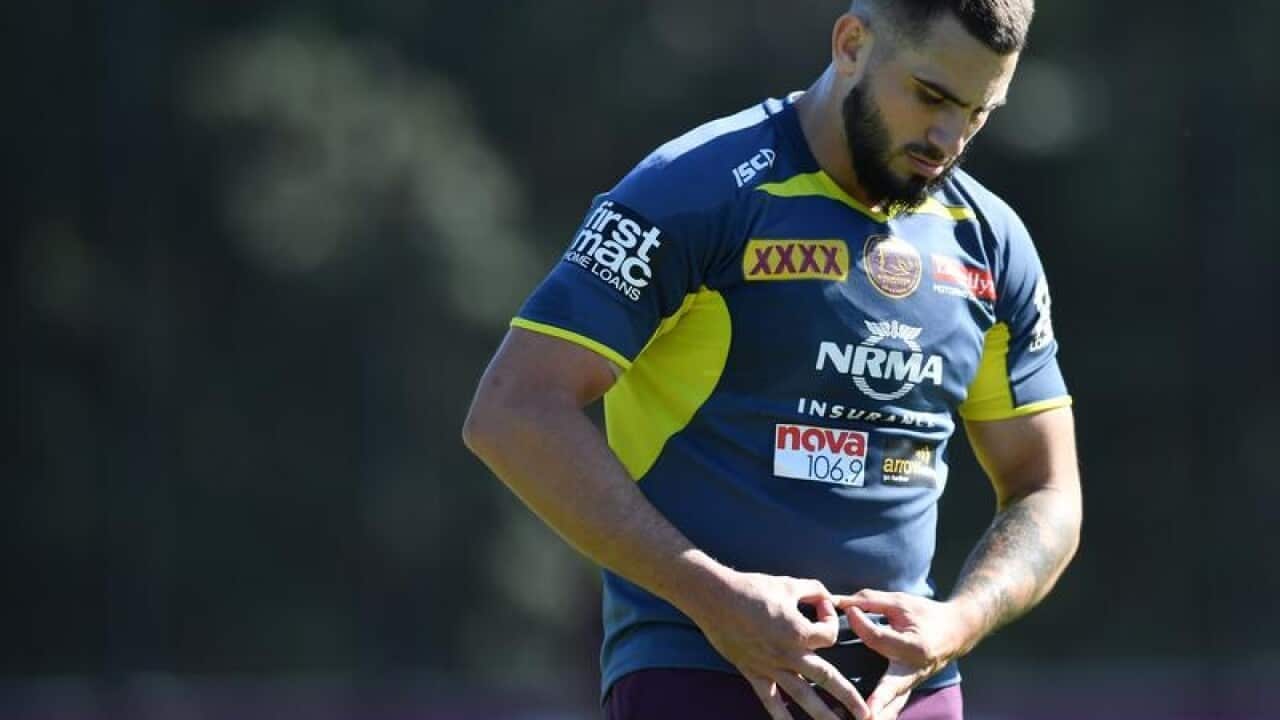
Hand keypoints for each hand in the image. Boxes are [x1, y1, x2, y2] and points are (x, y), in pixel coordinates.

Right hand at [685, 571, 871, 719]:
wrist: (715, 598)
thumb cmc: (752, 588)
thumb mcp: (788, 584)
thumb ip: (813, 590)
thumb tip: (828, 596)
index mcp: (799, 631)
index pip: (830, 636)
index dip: (832, 620)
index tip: (821, 607)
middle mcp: (788, 654)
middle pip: (827, 678)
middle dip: (848, 697)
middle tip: (866, 715)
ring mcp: (770, 667)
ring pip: (802, 696)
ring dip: (822, 714)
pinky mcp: (753, 672)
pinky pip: (769, 699)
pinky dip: (780, 716)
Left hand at [834, 591, 975, 719]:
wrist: (956, 631)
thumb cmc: (926, 614)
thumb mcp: (900, 602)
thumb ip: (869, 601)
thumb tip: (839, 602)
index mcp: (914, 646)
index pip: (878, 638)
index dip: (859, 622)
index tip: (847, 610)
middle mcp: (914, 669)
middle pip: (893, 686)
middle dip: (880, 699)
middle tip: (868, 712)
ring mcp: (913, 682)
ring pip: (896, 703)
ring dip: (882, 713)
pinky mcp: (909, 688)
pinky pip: (896, 705)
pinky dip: (884, 713)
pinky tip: (868, 719)